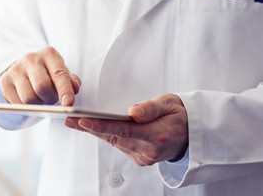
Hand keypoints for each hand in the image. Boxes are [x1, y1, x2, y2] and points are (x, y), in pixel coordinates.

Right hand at [0, 46, 80, 105]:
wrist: (25, 69)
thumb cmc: (48, 73)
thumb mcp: (62, 73)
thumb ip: (71, 81)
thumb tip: (74, 88)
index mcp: (49, 54)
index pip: (59, 74)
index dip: (64, 91)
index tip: (68, 104)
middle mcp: (30, 59)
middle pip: (42, 87)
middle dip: (50, 99)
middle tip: (51, 99)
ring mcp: (15, 69)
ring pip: (29, 98)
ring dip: (38, 104)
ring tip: (40, 98)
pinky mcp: (5, 81)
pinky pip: (18, 103)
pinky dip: (26, 107)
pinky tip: (29, 100)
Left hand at [65, 93, 188, 165]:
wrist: (194, 134)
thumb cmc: (181, 114)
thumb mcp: (170, 103)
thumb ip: (151, 108)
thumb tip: (133, 111)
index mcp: (157, 135)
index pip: (123, 130)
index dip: (101, 126)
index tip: (82, 120)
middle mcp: (149, 150)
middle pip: (114, 137)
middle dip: (90, 127)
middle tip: (69, 118)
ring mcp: (144, 157)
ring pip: (114, 142)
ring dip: (95, 131)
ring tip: (74, 120)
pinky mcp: (140, 159)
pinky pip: (119, 145)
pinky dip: (107, 135)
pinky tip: (93, 127)